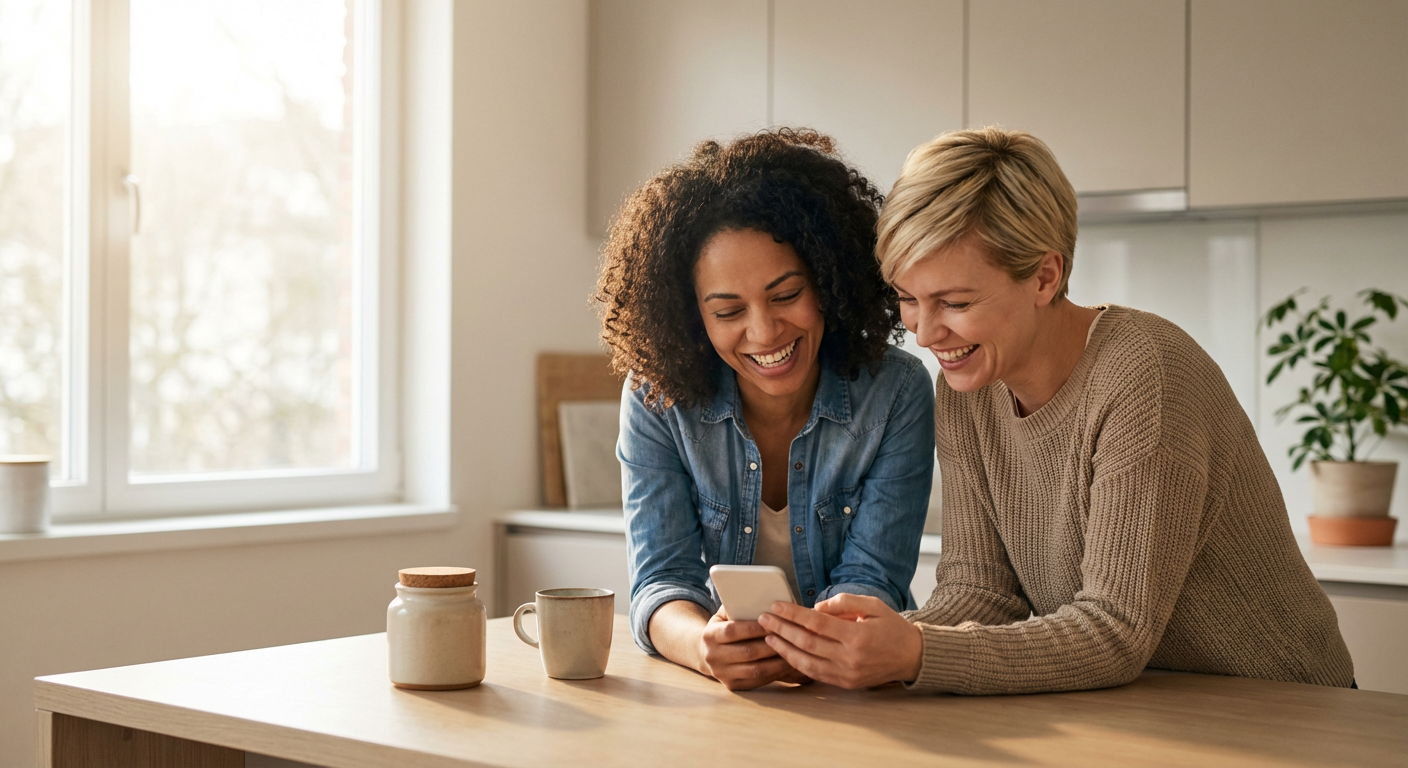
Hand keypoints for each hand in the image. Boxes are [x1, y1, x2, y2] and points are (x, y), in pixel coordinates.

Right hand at [698, 607, 805, 690]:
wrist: (708, 652)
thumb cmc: (724, 626)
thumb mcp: (725, 614)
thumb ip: (739, 607)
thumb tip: (764, 601)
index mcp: (709, 635)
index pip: (732, 631)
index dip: (754, 627)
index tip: (774, 621)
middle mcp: (712, 657)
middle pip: (747, 652)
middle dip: (772, 644)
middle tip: (792, 637)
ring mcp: (722, 674)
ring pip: (755, 670)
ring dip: (777, 661)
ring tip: (795, 651)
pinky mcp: (732, 686)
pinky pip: (758, 681)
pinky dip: (775, 673)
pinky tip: (788, 664)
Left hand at [758, 594, 922, 688]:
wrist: (912, 657)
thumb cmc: (892, 627)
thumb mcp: (872, 605)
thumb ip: (843, 603)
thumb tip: (814, 609)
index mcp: (857, 636)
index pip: (816, 623)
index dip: (793, 614)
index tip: (776, 606)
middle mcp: (850, 658)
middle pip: (806, 643)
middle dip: (782, 629)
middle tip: (764, 619)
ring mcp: (847, 674)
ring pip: (806, 662)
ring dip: (784, 649)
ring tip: (769, 636)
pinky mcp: (845, 684)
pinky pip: (815, 674)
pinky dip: (797, 664)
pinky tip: (786, 652)